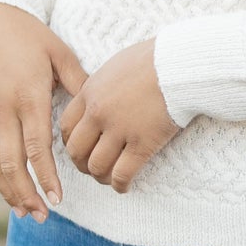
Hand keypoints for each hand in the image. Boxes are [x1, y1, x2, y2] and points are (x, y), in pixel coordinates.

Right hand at [0, 2, 87, 219]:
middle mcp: (4, 110)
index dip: (47, 176)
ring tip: (27, 213)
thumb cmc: (29, 35)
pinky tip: (8, 192)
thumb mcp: (59, 53)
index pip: (37, 147)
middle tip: (45, 216)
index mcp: (28, 96)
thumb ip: (78, 83)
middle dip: (28, 193)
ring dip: (9, 191)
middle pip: (12, 163)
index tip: (59, 198)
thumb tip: (100, 110)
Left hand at [60, 39, 181, 191]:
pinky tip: (124, 187)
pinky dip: (120, 185)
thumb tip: (102, 95)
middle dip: (81, 164)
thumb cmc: (153, 59)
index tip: (80, 149)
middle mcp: (99, 114)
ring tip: (108, 179)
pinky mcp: (141, 144)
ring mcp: (119, 130)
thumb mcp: (116, 66)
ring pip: (97, 166)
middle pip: (77, 150)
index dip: (70, 143)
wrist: (178, 64)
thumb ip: (103, 85)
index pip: (66, 126)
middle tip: (91, 169)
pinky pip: (122, 174)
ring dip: (100, 177)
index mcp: (90, 93)